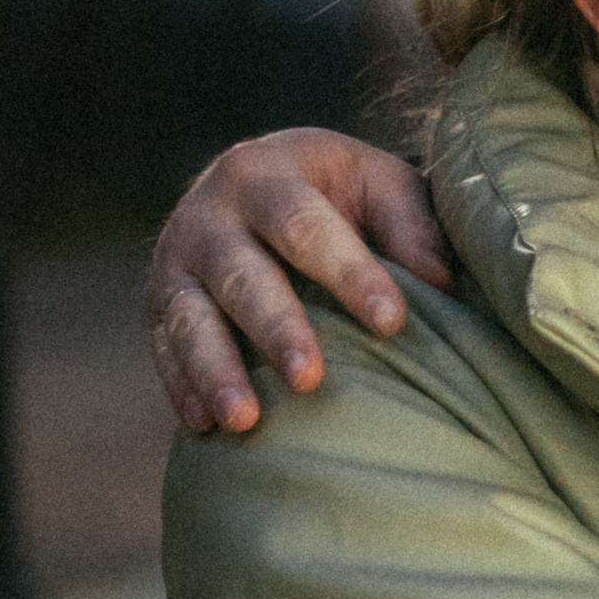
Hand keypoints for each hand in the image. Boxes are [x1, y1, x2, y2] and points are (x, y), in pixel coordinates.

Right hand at [145, 134, 454, 433]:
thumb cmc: (341, 192)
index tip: (391, 322)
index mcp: (265, 172)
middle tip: (308, 379)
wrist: (258, 183)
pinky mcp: (158, 305)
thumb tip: (440, 280)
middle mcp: (209, 213)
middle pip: (241, 276)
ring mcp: (176, 261)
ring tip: (245, 420)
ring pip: (192, 319)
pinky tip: (205, 426)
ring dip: (216, 371)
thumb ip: (409, 223)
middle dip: (275, 328)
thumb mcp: (378, 183)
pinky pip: (164, 349)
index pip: (305, 224)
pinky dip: (182, 387)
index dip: (348, 272)